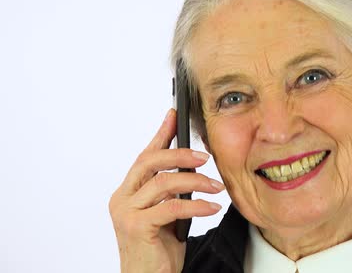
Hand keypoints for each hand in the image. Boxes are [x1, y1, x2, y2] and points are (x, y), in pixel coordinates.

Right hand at [109, 108, 224, 272]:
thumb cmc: (157, 248)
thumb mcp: (167, 214)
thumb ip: (171, 192)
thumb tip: (191, 166)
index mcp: (128, 191)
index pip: (144, 156)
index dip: (160, 134)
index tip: (174, 114)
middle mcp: (122, 198)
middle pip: (149, 161)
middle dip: (180, 154)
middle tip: (205, 157)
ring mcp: (126, 212)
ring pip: (163, 183)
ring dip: (195, 181)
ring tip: (217, 186)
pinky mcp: (136, 227)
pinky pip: (171, 207)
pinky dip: (196, 205)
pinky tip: (212, 206)